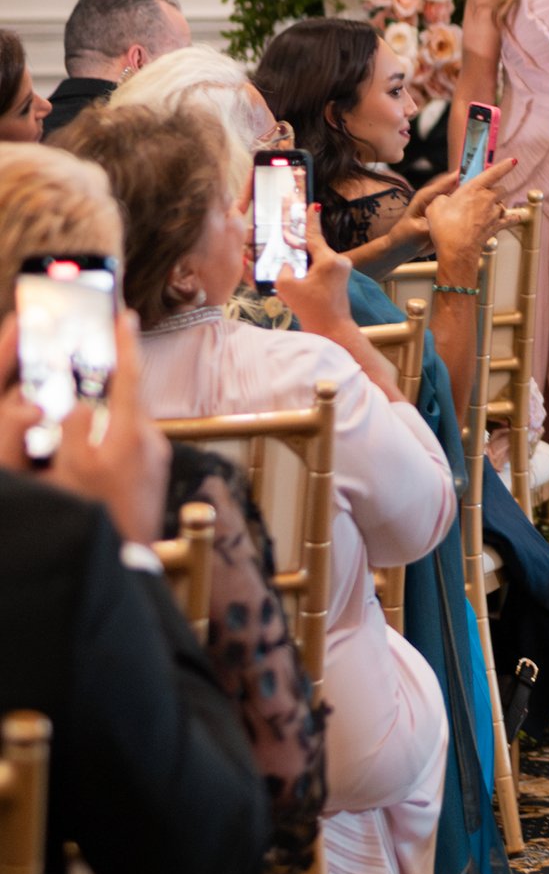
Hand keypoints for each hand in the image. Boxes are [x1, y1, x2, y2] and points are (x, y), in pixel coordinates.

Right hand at [0, 309, 169, 544]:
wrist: (127, 558)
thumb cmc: (94, 519)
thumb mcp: (67, 470)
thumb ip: (71, 429)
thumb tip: (76, 404)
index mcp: (129, 433)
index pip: (129, 376)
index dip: (125, 343)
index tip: (124, 315)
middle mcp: (150, 440)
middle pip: (125, 398)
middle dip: (105, 385)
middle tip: (88, 372)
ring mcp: (156, 457)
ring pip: (125, 423)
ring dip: (105, 420)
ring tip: (81, 433)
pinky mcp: (156, 472)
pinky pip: (130, 444)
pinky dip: (111, 441)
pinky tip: (94, 461)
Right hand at [290, 202, 363, 344]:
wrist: (332, 330)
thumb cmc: (312, 310)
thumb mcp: (286, 287)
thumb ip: (282, 269)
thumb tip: (286, 264)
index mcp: (329, 260)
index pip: (315, 235)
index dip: (310, 219)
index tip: (312, 204)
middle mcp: (339, 261)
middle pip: (314, 247)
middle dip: (299, 247)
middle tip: (286, 241)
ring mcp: (341, 270)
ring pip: (317, 258)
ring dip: (303, 261)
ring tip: (290, 269)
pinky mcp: (340, 279)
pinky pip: (321, 268)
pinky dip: (308, 270)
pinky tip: (298, 278)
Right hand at [417, 157, 517, 279]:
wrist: (457, 250)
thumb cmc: (445, 227)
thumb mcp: (435, 205)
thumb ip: (444, 197)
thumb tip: (447, 199)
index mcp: (474, 188)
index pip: (493, 173)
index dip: (504, 165)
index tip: (512, 161)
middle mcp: (488, 199)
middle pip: (500, 189)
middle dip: (494, 189)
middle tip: (484, 194)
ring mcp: (494, 214)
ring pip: (503, 204)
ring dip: (498, 204)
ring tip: (488, 209)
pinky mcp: (496, 227)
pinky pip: (509, 220)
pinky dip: (512, 218)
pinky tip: (516, 217)